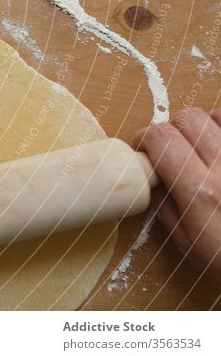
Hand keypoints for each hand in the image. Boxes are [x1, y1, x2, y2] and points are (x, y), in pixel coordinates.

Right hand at [134, 107, 220, 276]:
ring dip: (199, 126)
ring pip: (214, 114)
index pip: (161, 139)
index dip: (144, 138)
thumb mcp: (187, 241)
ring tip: (197, 145)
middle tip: (169, 147)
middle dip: (170, 128)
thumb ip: (164, 206)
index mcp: (200, 192)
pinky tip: (218, 143)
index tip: (142, 149)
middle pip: (187, 119)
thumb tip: (149, 179)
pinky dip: (220, 125)